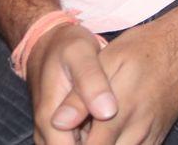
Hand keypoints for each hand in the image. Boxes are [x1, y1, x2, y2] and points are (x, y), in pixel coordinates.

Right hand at [27, 22, 116, 144]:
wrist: (49, 43)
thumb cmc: (66, 46)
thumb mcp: (80, 54)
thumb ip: (92, 83)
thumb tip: (107, 113)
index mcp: (51, 118)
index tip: (122, 136)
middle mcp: (49, 131)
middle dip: (103, 143)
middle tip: (128, 131)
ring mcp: (55, 132)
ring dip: (100, 141)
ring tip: (126, 129)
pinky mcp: (64, 128)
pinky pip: (80, 142)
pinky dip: (98, 138)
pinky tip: (120, 128)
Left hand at [73, 19, 177, 144]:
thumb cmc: (144, 48)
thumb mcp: (108, 60)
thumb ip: (81, 95)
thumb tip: (57, 122)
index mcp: (119, 112)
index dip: (71, 144)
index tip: (64, 136)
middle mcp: (137, 130)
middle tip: (78, 132)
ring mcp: (151, 135)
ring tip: (91, 132)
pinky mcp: (159, 136)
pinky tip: (110, 135)